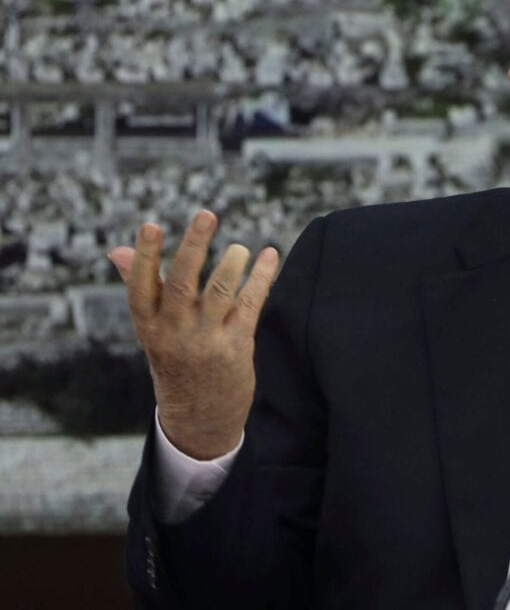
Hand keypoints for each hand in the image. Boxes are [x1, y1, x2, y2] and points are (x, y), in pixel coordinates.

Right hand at [108, 209, 279, 459]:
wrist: (199, 416)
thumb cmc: (174, 358)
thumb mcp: (152, 329)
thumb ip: (141, 286)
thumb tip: (117, 249)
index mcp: (148, 325)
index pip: (140, 286)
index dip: (145, 256)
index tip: (150, 225)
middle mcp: (174, 332)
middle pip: (183, 283)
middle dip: (194, 246)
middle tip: (206, 214)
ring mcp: (206, 340)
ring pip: (220, 293)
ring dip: (232, 265)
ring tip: (239, 248)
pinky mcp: (236, 346)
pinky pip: (250, 304)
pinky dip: (262, 277)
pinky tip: (270, 255)